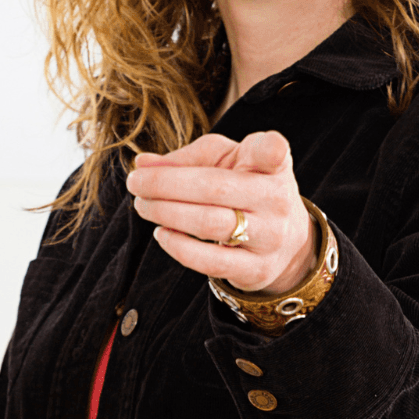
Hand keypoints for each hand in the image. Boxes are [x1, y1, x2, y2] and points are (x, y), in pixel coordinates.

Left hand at [127, 131, 317, 296]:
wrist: (284, 238)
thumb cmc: (244, 186)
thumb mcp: (225, 161)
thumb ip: (186, 159)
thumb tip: (142, 164)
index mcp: (273, 164)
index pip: (274, 152)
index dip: (271, 149)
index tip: (268, 149)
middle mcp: (277, 199)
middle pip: (214, 188)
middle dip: (164, 185)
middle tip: (135, 183)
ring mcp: (270, 237)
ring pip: (208, 224)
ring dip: (165, 213)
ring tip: (143, 206)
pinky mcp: (256, 269)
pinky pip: (210, 261)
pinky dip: (178, 246)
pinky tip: (162, 233)